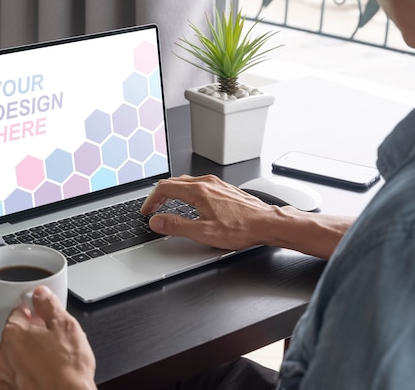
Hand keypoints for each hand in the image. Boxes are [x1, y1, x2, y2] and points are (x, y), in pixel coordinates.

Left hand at [0, 286, 96, 389]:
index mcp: (13, 333)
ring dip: (27, 354)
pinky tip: (43, 373)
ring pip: (14, 355)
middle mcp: (3, 354)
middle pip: (15, 334)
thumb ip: (49, 305)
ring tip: (50, 359)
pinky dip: (25, 372)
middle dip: (32, 334)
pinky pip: (14, 374)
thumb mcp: (65, 325)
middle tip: (52, 340)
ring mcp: (4, 375)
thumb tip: (41, 294)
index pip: (19, 311)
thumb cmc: (67, 371)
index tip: (44, 316)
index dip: (35, 312)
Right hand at [141, 174, 276, 250]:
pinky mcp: (224, 189)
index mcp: (198, 191)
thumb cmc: (241, 228)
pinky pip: (198, 185)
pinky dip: (186, 193)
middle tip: (153, 209)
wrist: (267, 223)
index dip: (151, 200)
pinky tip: (190, 203)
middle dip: (159, 196)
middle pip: (174, 182)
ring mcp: (216, 184)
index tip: (147, 211)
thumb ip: (176, 226)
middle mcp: (207, 183)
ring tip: (167, 205)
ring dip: (173, 193)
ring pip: (186, 183)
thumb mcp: (203, 232)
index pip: (164, 188)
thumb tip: (157, 221)